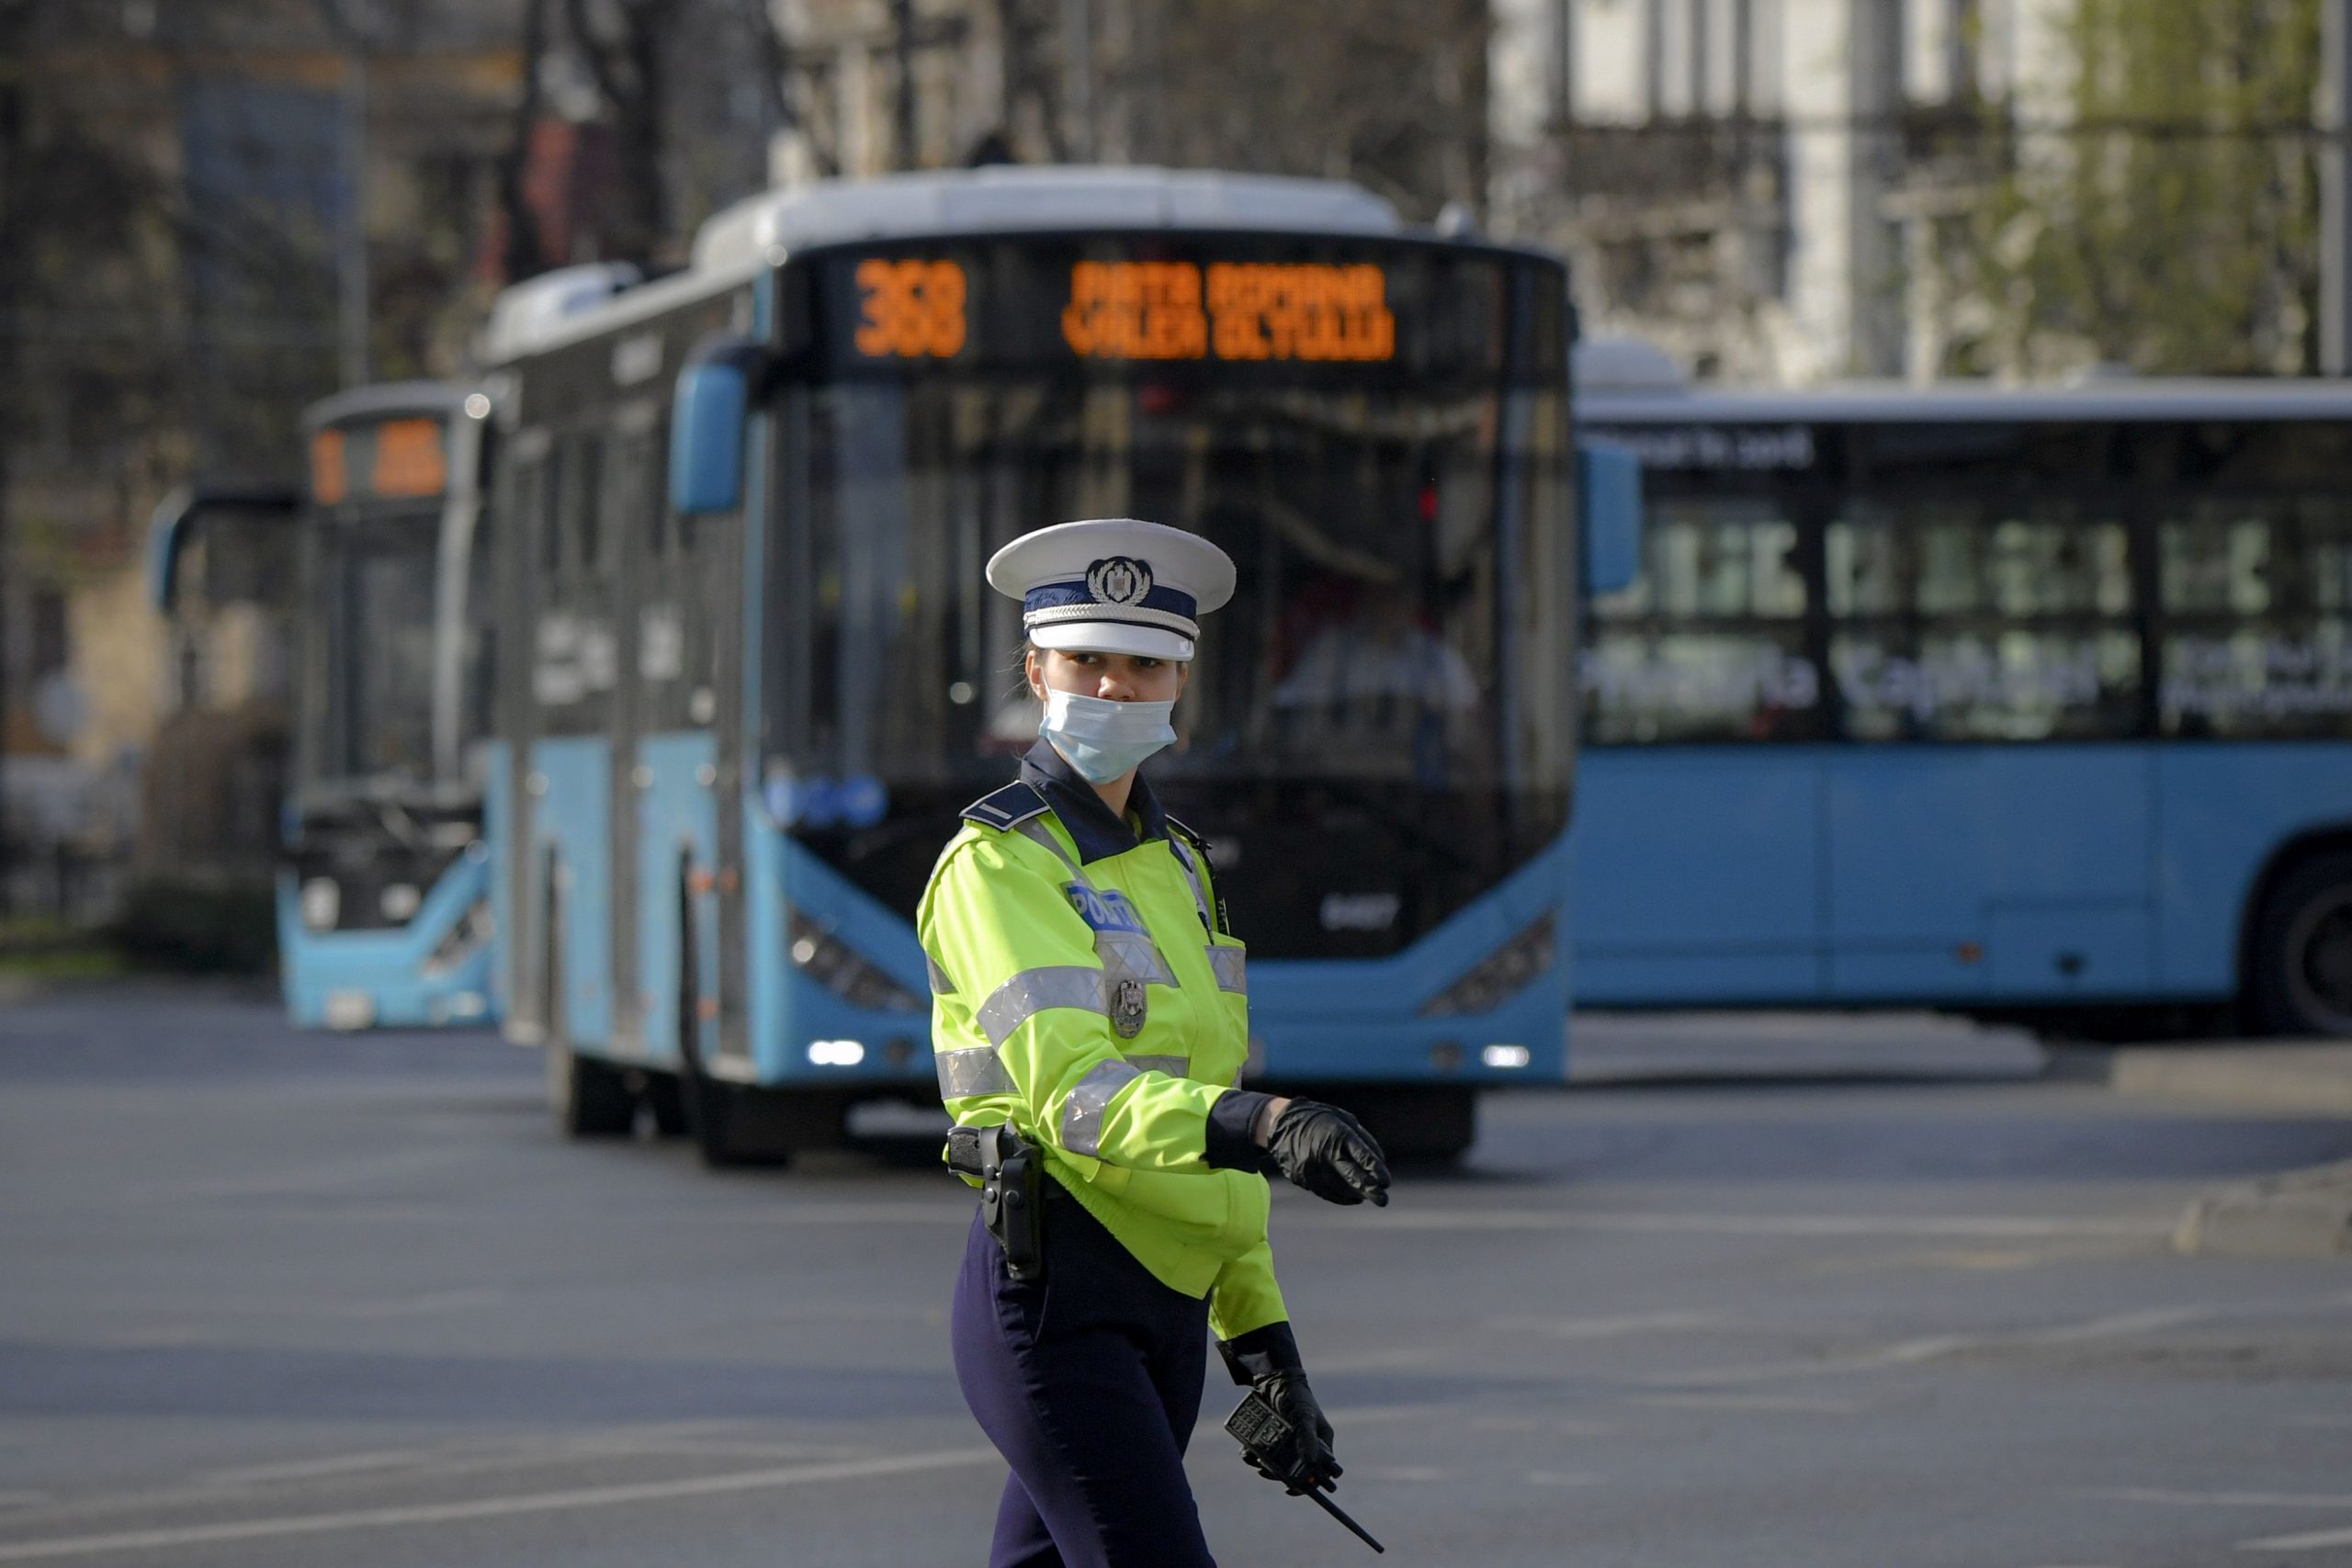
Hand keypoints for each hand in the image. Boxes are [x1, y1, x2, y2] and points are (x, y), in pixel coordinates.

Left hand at [1252, 1367, 1339, 1493]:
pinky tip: (1248, 1452)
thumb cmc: (1298, 1397)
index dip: (1307, 1485)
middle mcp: (1303, 1447)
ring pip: (1276, 1465)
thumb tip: (1309, 1462)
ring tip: (1257, 1461)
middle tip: (1267, 1470)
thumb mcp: (1304, 1416)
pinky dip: (1253, 1455)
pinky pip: (1261, 1454)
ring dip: (1265, 1466)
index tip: (1291, 1489)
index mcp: (1320, 1445)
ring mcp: (1285, 1445)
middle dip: (1279, 1474)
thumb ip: (1308, 1438)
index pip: (1318, 1472)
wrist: (1275, 1381)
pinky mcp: (1269, 1439)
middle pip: (1294, 1472)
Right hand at [1259, 1098, 1390, 1206]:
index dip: (1376, 1170)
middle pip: (1352, 1176)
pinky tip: (1354, 1197)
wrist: (1281, 1125)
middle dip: (1370, 1190)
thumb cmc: (1320, 1119)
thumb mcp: (1344, 1119)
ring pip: (1340, 1189)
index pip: (1362, 1155)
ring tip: (1369, 1196)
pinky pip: (1327, 1193)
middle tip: (1383, 1201)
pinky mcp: (1303, 1179)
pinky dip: (1342, 1197)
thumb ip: (1363, 1139)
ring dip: (1357, 1194)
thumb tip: (1379, 1163)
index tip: (1386, 1182)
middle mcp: (1325, 1153)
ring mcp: (1312, 1168)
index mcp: (1338, 1134)